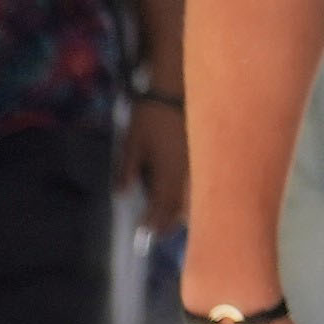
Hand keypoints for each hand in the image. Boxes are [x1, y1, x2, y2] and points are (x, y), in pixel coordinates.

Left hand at [127, 97, 189, 235]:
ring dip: (180, 213)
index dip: (152, 223)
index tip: (143, 233)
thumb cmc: (150, 117)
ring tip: (168, 218)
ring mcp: (197, 168)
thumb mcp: (131, 143)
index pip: (161, 208)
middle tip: (155, 231)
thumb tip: (122, 194)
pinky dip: (189, 198)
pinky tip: (179, 196)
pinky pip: (197, 187)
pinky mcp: (201, 159)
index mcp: (168, 174)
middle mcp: (186, 176)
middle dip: (168, 223)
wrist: (175, 90)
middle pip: (181, 210)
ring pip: (193, 200)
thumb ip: (126, 170)